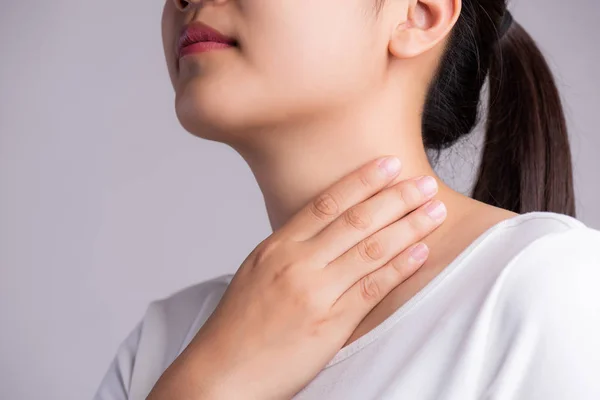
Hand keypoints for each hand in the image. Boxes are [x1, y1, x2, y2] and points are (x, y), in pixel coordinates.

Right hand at [148, 156, 445, 399]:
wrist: (221, 372)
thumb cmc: (238, 325)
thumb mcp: (257, 272)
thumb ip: (290, 249)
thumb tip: (323, 231)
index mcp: (276, 247)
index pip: (326, 203)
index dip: (362, 181)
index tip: (389, 164)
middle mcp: (296, 263)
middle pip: (356, 220)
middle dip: (395, 198)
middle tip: (424, 182)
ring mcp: (313, 292)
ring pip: (371, 249)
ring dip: (408, 226)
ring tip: (434, 210)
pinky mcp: (329, 324)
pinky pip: (372, 288)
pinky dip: (400, 267)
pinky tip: (421, 252)